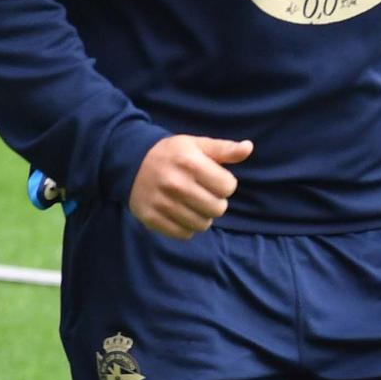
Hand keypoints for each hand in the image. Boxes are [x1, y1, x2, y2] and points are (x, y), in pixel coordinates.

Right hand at [129, 135, 251, 239]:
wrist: (132, 163)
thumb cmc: (173, 153)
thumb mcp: (198, 144)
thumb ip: (224, 149)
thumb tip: (248, 148)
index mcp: (190, 163)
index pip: (228, 187)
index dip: (226, 184)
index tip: (215, 180)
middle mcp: (176, 184)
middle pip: (218, 209)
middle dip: (217, 202)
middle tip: (205, 194)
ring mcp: (162, 203)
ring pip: (202, 225)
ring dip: (203, 216)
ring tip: (194, 204)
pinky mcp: (151, 218)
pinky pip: (183, 234)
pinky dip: (187, 227)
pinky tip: (182, 213)